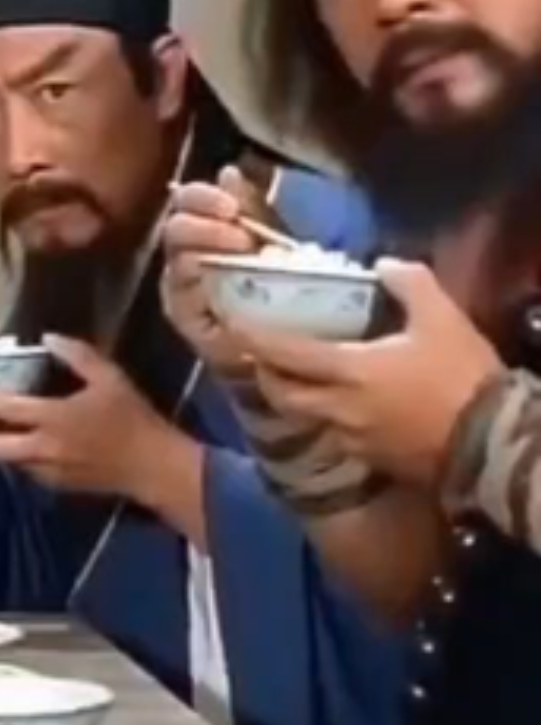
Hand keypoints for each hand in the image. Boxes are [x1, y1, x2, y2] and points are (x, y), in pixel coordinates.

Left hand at [0, 336, 187, 501]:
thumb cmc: (133, 419)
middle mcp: (41, 448)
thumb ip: (77, 355)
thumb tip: (48, 338)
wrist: (154, 468)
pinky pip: (27, 471)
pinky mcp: (57, 486)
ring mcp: (47, 472)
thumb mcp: (110, 379)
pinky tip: (29, 443)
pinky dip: (20, 457)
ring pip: (7, 462)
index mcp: (52, 418)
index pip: (1, 408)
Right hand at [161, 165, 272, 379]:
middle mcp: (184, 253)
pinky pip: (182, 294)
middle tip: (239, 232)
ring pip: (177, 257)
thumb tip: (228, 171)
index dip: (202, 196)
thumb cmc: (275, 288)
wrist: (282, 343)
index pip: (187, 200)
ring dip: (207, 250)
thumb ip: (252, 207)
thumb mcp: (271, 239)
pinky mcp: (182, 315)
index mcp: (204, 228)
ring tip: (241, 253)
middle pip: (175, 227)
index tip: (230, 204)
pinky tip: (221, 282)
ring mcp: (179, 285)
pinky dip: (200, 285)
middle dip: (205, 226)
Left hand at [236, 259, 504, 487]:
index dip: (254, 340)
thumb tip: (382, 265)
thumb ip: (409, 283)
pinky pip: (335, 436)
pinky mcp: (371, 459)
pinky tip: (341, 404)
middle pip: (282, 395)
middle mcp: (339, 409)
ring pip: (306, 418)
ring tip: (299, 378)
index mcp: (349, 372)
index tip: (231, 327)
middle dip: (265, 376)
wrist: (492, 442)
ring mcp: (352, 439)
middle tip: (262, 357)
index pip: (286, 355)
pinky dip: (326, 418)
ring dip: (295, 399)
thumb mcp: (443, 318)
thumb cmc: (463, 378)